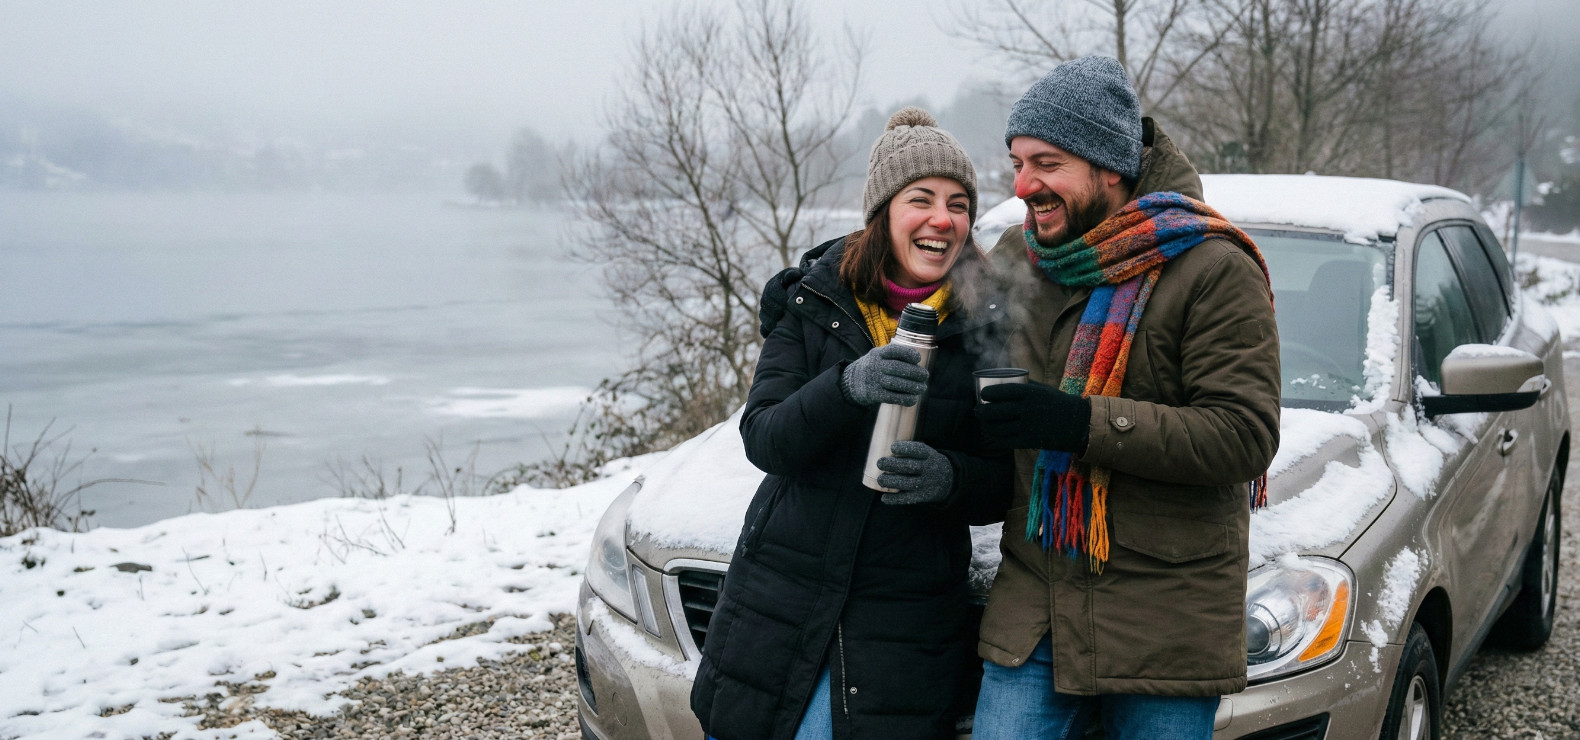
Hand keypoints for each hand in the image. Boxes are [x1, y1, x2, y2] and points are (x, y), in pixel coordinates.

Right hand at [841, 344, 928, 406]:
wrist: (852, 382)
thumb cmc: (874, 367)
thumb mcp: (879, 356)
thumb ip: (895, 356)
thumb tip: (919, 363)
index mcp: (878, 354)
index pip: (893, 350)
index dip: (908, 354)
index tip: (918, 359)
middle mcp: (875, 366)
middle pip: (896, 368)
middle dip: (914, 372)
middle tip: (925, 376)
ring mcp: (874, 380)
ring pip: (895, 383)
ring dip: (912, 387)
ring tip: (922, 388)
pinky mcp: (874, 394)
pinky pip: (891, 397)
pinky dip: (904, 399)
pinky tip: (913, 399)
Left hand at [877, 441, 952, 504]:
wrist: (946, 478)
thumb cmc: (925, 461)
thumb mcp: (924, 452)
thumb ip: (908, 451)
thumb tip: (881, 449)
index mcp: (928, 455)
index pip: (918, 450)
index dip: (905, 449)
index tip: (892, 447)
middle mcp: (928, 468)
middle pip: (910, 466)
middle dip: (893, 465)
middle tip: (880, 463)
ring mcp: (926, 483)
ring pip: (908, 483)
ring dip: (892, 482)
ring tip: (880, 479)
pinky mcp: (922, 496)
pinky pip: (908, 498)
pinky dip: (895, 499)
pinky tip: (884, 498)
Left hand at [975, 381, 1090, 451]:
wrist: (1078, 424)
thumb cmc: (1059, 403)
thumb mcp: (1043, 389)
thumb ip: (1025, 385)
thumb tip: (1004, 380)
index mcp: (1030, 393)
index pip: (1001, 391)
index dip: (987, 394)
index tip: (983, 395)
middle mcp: (1026, 409)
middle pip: (994, 411)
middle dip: (981, 411)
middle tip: (978, 410)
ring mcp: (1027, 426)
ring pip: (997, 428)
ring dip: (986, 426)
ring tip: (984, 423)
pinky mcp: (1029, 441)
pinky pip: (1005, 441)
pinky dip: (996, 438)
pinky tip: (994, 435)